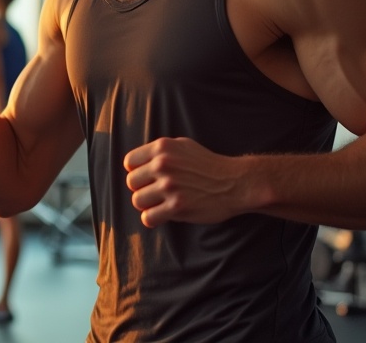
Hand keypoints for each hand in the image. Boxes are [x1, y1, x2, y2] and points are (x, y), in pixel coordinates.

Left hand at [124, 137, 246, 227]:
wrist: (235, 183)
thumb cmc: (208, 165)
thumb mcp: (183, 146)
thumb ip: (160, 151)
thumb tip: (136, 162)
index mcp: (162, 148)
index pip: (129, 163)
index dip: (137, 172)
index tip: (147, 178)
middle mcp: (163, 164)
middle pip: (132, 183)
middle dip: (142, 189)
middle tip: (156, 193)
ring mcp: (169, 186)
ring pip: (137, 201)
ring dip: (148, 205)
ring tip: (160, 204)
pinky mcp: (177, 207)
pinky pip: (148, 218)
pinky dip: (153, 219)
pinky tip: (163, 215)